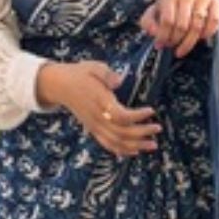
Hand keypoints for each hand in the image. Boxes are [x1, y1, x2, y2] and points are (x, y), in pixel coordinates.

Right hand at [35, 60, 161, 155]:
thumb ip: (107, 74)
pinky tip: (135, 151)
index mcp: (99, 101)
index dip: (137, 116)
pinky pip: (107, 144)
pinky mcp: (92, 129)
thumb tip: (119, 81)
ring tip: (153, 144)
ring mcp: (94, 125)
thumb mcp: (93, 67)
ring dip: (136, 145)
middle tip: (158, 128)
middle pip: (121, 132)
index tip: (151, 110)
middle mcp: (97, 117)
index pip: (120, 115)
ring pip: (116, 142)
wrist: (60, 86)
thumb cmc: (80, 74)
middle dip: (142, 133)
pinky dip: (121, 150)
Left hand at [139, 0, 218, 58]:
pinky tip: (200, 38)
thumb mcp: (156, 11)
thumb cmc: (172, 7)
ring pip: (197, 26)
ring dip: (189, 42)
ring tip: (183, 48)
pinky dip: (206, 33)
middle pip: (182, 25)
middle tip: (173, 48)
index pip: (167, 21)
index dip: (164, 36)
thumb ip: (148, 22)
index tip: (161, 45)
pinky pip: (213, 22)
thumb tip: (153, 33)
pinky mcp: (216, 2)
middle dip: (176, 40)